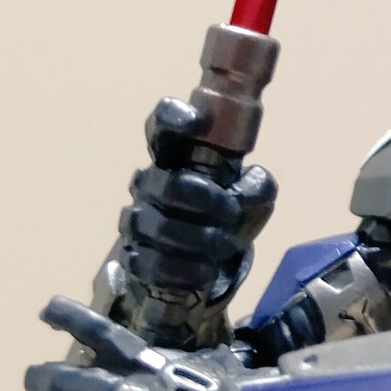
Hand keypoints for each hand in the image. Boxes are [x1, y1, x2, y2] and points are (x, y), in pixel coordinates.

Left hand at [25, 296, 240, 390]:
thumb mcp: (212, 365)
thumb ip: (199, 364)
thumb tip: (217, 359)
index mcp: (143, 364)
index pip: (101, 333)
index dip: (71, 319)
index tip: (46, 310)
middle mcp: (120, 390)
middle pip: (70, 381)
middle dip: (45, 378)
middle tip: (30, 378)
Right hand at [120, 97, 276, 292]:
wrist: (202, 265)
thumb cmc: (223, 217)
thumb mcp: (251, 199)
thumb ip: (257, 186)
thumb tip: (251, 187)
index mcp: (176, 158)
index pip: (161, 127)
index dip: (173, 118)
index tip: (199, 121)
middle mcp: (151, 183)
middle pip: (167, 184)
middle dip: (205, 199)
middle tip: (231, 212)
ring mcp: (138, 220)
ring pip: (158, 226)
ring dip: (198, 239)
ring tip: (225, 247)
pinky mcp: (133, 257)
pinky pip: (149, 263)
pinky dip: (183, 270)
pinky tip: (205, 272)